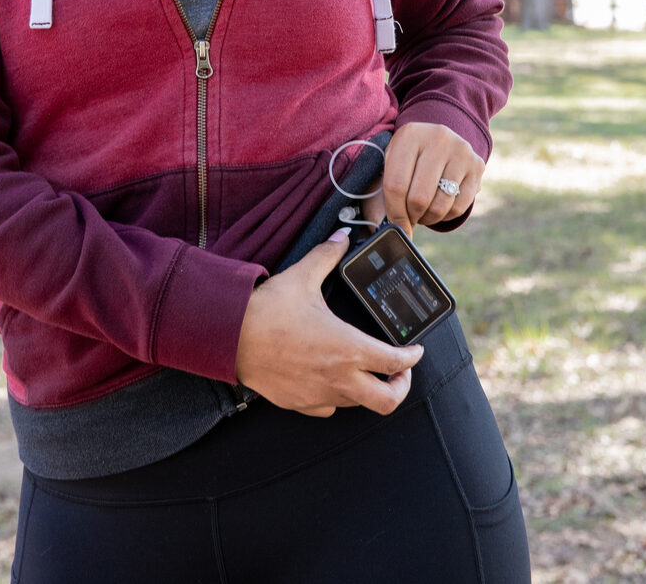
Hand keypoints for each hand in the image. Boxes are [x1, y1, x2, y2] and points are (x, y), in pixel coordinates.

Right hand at [234, 232, 424, 416]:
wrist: (230, 336)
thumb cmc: (267, 310)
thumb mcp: (302, 276)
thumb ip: (327, 256)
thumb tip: (342, 238)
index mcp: (348, 348)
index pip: (396, 362)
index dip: (412, 357)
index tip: (415, 350)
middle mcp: (339, 378)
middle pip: (388, 400)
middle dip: (400, 387)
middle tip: (399, 373)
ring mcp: (319, 394)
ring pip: (357, 404)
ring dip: (366, 389)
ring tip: (364, 372)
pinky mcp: (299, 402)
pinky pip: (327, 407)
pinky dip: (336, 397)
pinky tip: (330, 380)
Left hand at [362, 121, 483, 234]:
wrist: (439, 139)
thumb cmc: (409, 157)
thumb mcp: (392, 163)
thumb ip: (384, 192)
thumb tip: (388, 228)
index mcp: (410, 135)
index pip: (396, 184)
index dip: (394, 212)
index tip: (396, 226)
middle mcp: (438, 138)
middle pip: (419, 198)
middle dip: (411, 216)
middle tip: (409, 217)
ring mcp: (461, 151)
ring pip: (441, 205)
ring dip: (428, 218)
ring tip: (422, 212)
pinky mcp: (477, 166)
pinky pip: (459, 207)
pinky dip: (446, 216)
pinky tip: (439, 207)